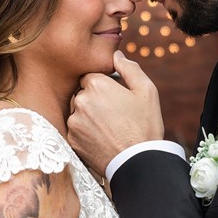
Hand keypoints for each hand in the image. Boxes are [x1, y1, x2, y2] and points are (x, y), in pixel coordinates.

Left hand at [67, 52, 163, 175]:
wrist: (138, 162)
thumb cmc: (145, 124)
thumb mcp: (146, 90)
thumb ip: (129, 68)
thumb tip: (116, 54)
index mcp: (96, 84)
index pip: (91, 77)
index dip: (104, 86)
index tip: (116, 98)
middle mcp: (80, 100)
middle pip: (83, 94)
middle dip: (95, 100)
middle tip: (115, 115)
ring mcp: (74, 122)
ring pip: (78, 112)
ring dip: (89, 117)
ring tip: (110, 129)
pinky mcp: (71, 140)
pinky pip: (76, 130)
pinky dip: (86, 133)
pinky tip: (103, 139)